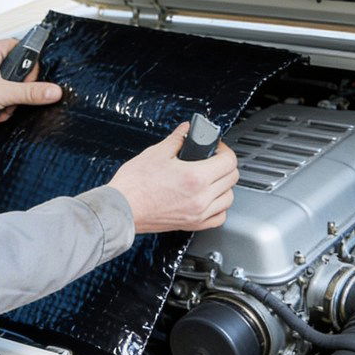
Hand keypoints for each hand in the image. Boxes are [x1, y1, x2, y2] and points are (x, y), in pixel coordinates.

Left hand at [0, 38, 62, 133]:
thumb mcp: (1, 94)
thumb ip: (29, 93)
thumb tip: (53, 91)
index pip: (21, 49)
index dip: (29, 67)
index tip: (28, 83)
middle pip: (16, 71)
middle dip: (16, 91)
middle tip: (10, 100)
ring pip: (7, 86)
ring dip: (7, 102)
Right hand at [108, 122, 237, 233]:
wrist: (122, 208)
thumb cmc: (134, 185)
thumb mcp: (156, 153)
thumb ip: (177, 139)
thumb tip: (186, 130)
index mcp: (195, 177)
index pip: (229, 161)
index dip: (224, 150)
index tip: (216, 147)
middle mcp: (201, 197)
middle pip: (232, 178)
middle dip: (225, 164)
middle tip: (212, 159)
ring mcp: (198, 213)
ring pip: (229, 198)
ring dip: (224, 186)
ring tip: (211, 179)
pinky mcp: (192, 225)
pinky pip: (219, 217)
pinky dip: (219, 207)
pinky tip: (210, 199)